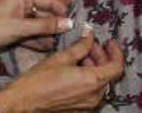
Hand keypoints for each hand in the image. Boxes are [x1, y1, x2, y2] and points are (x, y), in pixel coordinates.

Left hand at [0, 0, 72, 58]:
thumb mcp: (21, 27)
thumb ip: (45, 26)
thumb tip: (67, 23)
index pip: (49, 0)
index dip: (62, 11)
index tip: (74, 23)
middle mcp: (19, 4)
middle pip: (43, 13)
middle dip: (55, 25)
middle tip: (69, 37)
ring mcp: (15, 17)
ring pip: (36, 25)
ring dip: (46, 34)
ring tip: (59, 45)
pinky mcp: (10, 30)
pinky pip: (28, 33)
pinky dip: (35, 40)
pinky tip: (45, 48)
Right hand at [0, 33, 124, 111]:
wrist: (25, 101)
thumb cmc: (39, 81)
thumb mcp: (61, 58)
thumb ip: (80, 46)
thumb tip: (89, 35)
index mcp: (93, 81)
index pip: (117, 66)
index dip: (116, 52)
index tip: (110, 43)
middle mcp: (95, 95)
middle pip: (109, 74)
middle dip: (102, 57)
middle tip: (90, 45)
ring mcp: (89, 103)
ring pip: (101, 82)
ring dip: (96, 67)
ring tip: (81, 56)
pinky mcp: (81, 107)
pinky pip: (93, 91)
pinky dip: (90, 78)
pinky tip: (76, 70)